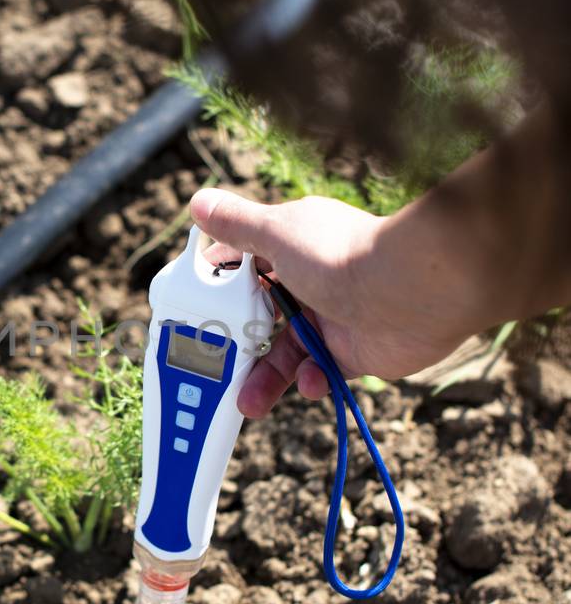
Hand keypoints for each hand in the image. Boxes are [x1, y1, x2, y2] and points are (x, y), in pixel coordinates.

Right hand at [189, 188, 482, 417]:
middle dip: (238, 344)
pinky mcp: (351, 350)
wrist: (411, 293)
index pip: (243, 266)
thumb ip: (236, 225)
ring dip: (266, 378)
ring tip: (248, 402)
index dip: (218, 288)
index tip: (193, 310)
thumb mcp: (276, 234)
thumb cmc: (340, 256)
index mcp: (289, 246)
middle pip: (260, 317)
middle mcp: (309, 281)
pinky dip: (311, 379)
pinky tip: (311, 380)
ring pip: (286, 352)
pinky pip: (320, 371)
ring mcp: (330, 316)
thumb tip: (197, 200)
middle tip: (216, 366)